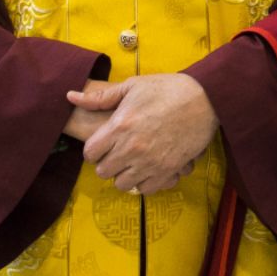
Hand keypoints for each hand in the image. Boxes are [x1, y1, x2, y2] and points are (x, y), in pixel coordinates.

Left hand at [71, 73, 217, 194]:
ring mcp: (150, 162)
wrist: (205, 99)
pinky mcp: (167, 171)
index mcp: (119, 126)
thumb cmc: (168, 89)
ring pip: (122, 184)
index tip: (103, 144)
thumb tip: (70, 96)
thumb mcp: (133, 86)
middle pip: (103, 172)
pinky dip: (144, 181)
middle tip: (117, 152)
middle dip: (107, 162)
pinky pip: (145, 189)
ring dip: (124, 174)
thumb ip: (101, 97)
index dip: (94, 149)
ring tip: (132, 162)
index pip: (90, 153)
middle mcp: (131, 148)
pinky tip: (148, 167)